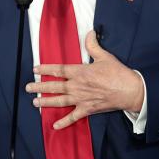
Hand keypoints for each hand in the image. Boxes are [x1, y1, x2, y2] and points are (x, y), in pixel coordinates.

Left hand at [26, 30, 143, 129]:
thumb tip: (90, 33)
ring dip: (46, 102)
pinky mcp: (88, 109)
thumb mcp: (105, 56)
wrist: (130, 91)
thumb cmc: (118, 73)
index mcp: (81, 72)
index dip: (45, 69)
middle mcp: (78, 86)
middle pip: (55, 86)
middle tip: (28, 87)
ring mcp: (81, 99)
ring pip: (59, 101)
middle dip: (40, 87)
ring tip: (35, 103)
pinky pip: (73, 117)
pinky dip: (64, 122)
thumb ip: (94, 45)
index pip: (59, 69)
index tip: (35, 69)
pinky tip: (55, 125)